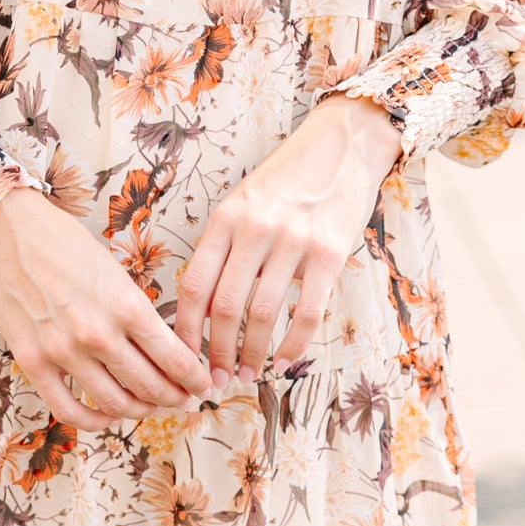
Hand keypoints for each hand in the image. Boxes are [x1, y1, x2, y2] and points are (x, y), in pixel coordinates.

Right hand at [0, 184, 211, 431]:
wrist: (7, 232)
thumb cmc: (65, 244)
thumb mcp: (115, 272)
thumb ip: (137, 313)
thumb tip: (162, 349)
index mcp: (128, 306)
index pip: (176, 360)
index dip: (196, 380)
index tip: (202, 385)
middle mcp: (99, 334)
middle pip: (152, 388)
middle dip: (175, 398)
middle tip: (182, 399)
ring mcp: (63, 352)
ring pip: (116, 404)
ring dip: (140, 411)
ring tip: (148, 406)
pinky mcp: (33, 362)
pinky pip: (69, 410)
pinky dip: (95, 420)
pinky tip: (107, 414)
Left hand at [174, 96, 399, 380]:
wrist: (342, 146)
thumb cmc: (286, 181)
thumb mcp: (242, 203)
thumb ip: (223, 249)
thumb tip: (202, 312)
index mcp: (224, 219)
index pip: (193, 286)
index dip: (184, 332)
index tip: (182, 360)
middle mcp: (254, 229)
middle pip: (224, 307)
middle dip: (216, 353)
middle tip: (216, 379)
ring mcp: (293, 241)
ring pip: (263, 314)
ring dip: (252, 353)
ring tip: (248, 373)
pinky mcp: (330, 253)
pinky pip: (307, 313)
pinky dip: (293, 345)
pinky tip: (284, 360)